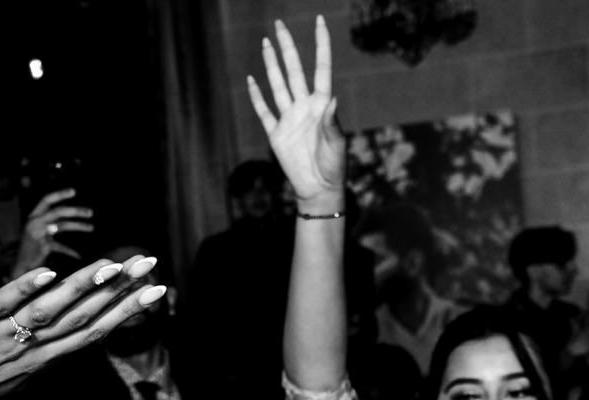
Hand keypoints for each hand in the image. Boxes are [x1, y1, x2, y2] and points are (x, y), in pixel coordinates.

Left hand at [0, 254, 165, 399]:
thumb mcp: (3, 373)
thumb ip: (31, 350)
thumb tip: (54, 330)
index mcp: (35, 360)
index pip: (90, 332)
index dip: (125, 310)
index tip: (156, 289)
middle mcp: (24, 352)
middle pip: (80, 320)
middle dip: (120, 293)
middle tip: (152, 265)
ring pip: (47, 312)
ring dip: (81, 288)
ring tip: (112, 266)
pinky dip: (24, 289)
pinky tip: (49, 273)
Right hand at [16, 188, 95, 277]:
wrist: (21, 266)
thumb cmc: (32, 248)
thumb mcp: (38, 230)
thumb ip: (50, 221)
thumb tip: (70, 213)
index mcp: (33, 217)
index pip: (46, 200)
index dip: (60, 194)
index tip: (74, 191)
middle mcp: (34, 222)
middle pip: (58, 211)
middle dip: (76, 211)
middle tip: (90, 212)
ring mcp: (39, 234)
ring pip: (63, 225)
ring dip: (79, 226)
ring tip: (91, 227)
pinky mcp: (43, 247)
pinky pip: (61, 247)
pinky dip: (70, 251)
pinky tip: (78, 255)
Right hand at [247, 16, 343, 205]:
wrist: (318, 188)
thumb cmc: (334, 166)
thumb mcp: (337, 144)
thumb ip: (331, 122)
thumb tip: (330, 99)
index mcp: (321, 104)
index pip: (321, 67)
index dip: (320, 44)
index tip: (318, 22)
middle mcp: (304, 106)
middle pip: (294, 69)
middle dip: (287, 47)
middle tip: (279, 25)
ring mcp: (289, 118)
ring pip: (277, 84)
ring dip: (271, 64)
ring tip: (266, 43)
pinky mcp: (276, 134)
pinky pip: (264, 111)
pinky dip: (256, 96)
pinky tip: (251, 80)